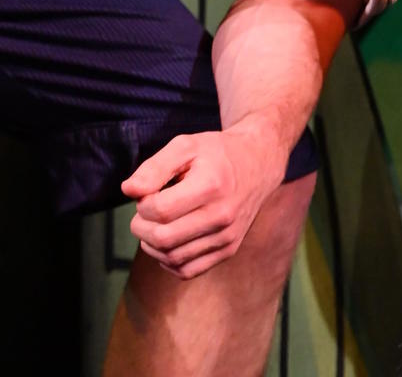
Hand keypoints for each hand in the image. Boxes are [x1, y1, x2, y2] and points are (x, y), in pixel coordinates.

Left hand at [122, 121, 287, 276]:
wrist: (258, 162)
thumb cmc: (217, 152)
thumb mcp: (186, 146)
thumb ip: (154, 167)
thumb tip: (128, 190)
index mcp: (212, 185)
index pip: (160, 210)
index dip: (143, 203)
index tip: (148, 192)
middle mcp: (223, 215)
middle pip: (163, 238)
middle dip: (141, 227)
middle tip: (143, 212)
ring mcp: (227, 236)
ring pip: (172, 257)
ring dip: (152, 245)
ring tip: (156, 224)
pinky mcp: (229, 249)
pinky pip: (187, 271)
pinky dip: (168, 261)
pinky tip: (169, 241)